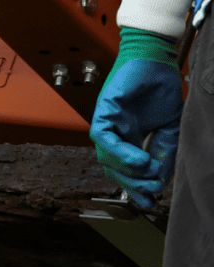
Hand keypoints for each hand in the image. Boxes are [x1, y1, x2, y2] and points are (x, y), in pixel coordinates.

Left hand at [91, 28, 181, 208]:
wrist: (158, 59)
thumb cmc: (160, 88)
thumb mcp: (169, 126)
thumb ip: (163, 151)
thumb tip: (160, 178)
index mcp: (128, 139)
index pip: (125, 171)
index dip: (136, 187)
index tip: (149, 201)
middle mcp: (114, 134)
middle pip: (114, 169)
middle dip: (133, 183)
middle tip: (151, 191)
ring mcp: (106, 124)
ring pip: (107, 158)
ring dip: (128, 169)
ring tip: (149, 173)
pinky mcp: (102, 112)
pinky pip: (104, 138)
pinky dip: (119, 152)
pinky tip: (137, 160)